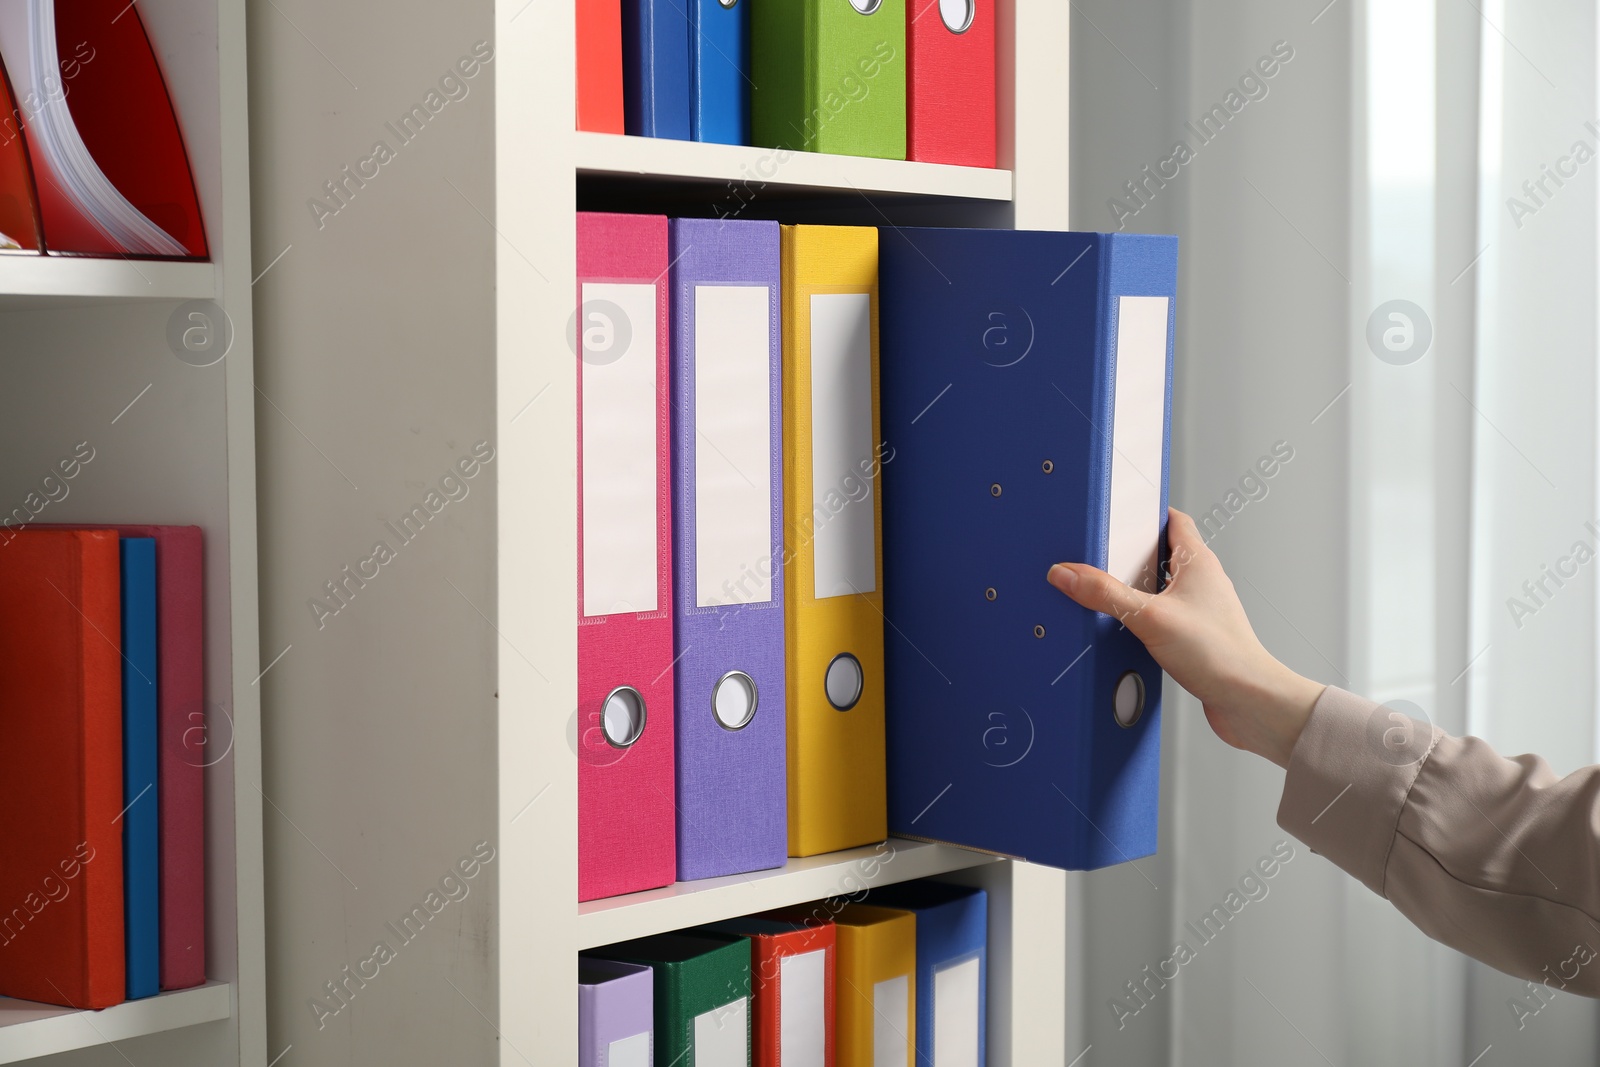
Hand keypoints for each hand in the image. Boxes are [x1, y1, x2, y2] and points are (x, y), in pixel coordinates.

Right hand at [1046, 508, 1324, 768]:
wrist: (1247, 700)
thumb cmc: (1221, 654)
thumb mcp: (1149, 617)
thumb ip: (1105, 594)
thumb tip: (1067, 573)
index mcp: (1198, 562)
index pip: (1173, 520)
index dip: (1147, 512)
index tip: (1120, 511)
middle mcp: (1202, 582)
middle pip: (1163, 553)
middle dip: (1132, 553)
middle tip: (1102, 553)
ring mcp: (1200, 610)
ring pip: (1162, 587)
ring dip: (1136, 589)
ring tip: (1107, 593)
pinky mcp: (1195, 637)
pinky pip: (1163, 617)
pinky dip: (1143, 618)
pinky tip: (1124, 631)